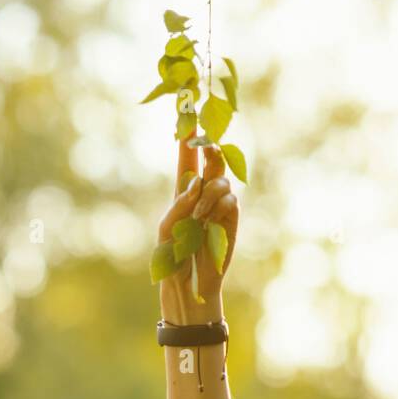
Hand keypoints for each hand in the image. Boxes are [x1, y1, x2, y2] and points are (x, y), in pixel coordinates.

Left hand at [157, 138, 238, 323]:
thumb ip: (179, 204)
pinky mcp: (231, 220)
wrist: (189, 283)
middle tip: (208, 146)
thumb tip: (196, 184)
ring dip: (209, 194)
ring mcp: (219, 206)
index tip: (190, 115)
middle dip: (210, 151)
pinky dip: (219, 206)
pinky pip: (230, 200)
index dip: (189, 139)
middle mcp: (203, 195)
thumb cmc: (172, 255)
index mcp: (183, 193)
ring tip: (199, 215)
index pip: (187, 160)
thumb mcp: (166, 228)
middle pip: (211, 162)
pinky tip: (210, 220)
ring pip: (221, 181)